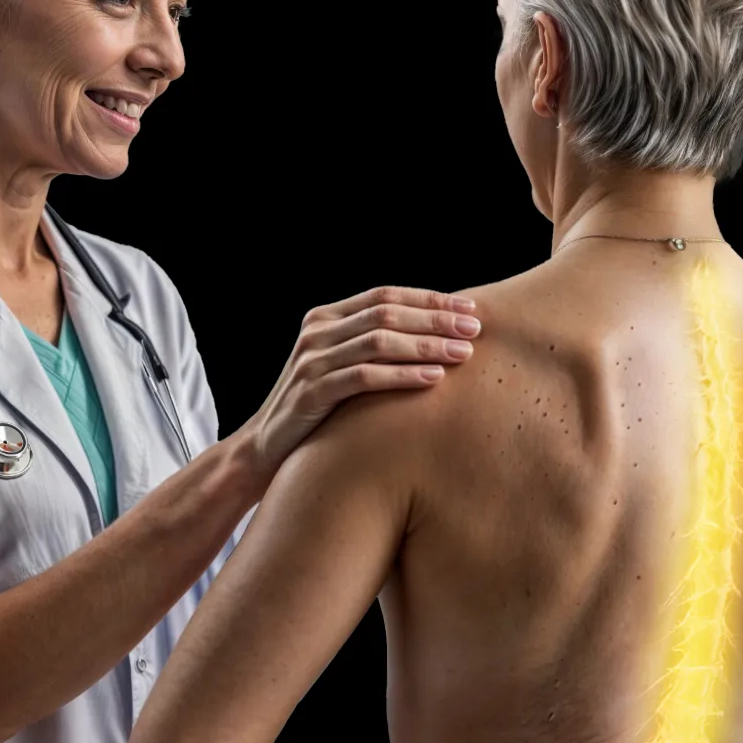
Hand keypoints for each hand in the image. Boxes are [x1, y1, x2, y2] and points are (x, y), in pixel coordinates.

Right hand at [241, 286, 479, 475]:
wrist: (267, 447)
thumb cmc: (318, 408)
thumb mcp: (342, 367)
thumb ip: (373, 346)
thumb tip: (438, 334)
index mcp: (326, 317)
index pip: (385, 295)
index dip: (430, 299)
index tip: (470, 307)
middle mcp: (317, 332)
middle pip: (386, 314)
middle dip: (435, 319)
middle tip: (475, 328)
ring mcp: (311, 361)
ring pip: (378, 342)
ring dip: (426, 345)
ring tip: (463, 353)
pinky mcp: (310, 392)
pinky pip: (364, 377)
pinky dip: (402, 375)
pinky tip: (434, 379)